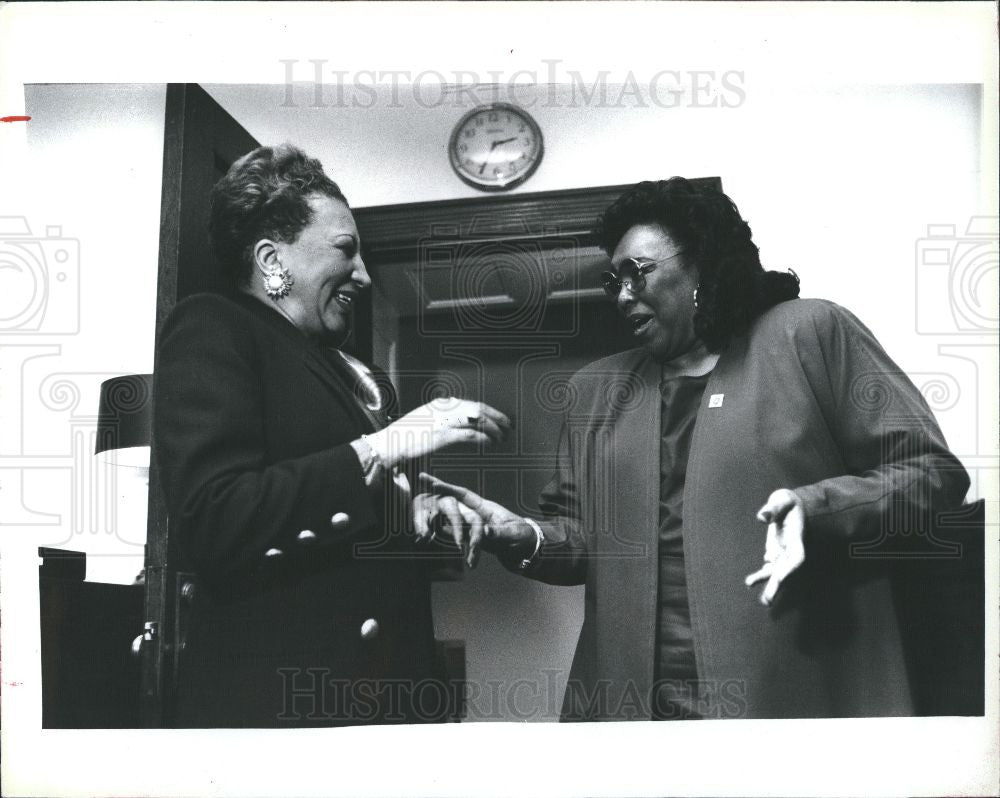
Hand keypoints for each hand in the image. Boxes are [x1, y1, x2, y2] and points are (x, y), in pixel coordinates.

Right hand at [365, 398, 509, 468]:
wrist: (388, 444)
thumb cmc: (403, 437)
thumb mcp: (423, 421)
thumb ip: (439, 419)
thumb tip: (454, 423)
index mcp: (440, 404)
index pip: (470, 404)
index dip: (488, 410)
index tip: (498, 417)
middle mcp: (444, 408)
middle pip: (478, 408)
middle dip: (496, 416)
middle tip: (508, 425)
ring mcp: (444, 421)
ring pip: (478, 420)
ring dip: (494, 428)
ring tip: (503, 436)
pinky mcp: (443, 435)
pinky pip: (470, 435)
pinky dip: (484, 438)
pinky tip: (491, 443)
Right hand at [415, 473, 534, 567]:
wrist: (528, 553)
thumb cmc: (524, 538)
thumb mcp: (513, 534)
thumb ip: (499, 532)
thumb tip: (485, 531)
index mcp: (486, 508)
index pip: (463, 494)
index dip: (447, 488)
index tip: (430, 482)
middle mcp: (476, 515)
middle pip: (453, 509)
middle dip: (436, 505)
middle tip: (422, 505)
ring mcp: (473, 528)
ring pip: (453, 525)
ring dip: (441, 529)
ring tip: (424, 534)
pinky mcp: (474, 541)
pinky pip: (456, 538)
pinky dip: (446, 539)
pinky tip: (431, 539)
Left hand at [744, 489, 805, 605]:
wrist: (789, 505)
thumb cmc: (787, 501)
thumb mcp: (782, 499)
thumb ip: (773, 508)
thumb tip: (761, 517)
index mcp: (796, 538)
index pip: (797, 557)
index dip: (790, 568)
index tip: (780, 577)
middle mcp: (790, 549)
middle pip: (786, 570)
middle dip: (777, 585)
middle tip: (767, 600)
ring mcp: (783, 552)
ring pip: (776, 572)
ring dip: (768, 585)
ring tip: (763, 601)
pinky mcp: (774, 552)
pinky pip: (768, 567)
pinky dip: (761, 575)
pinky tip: (750, 582)